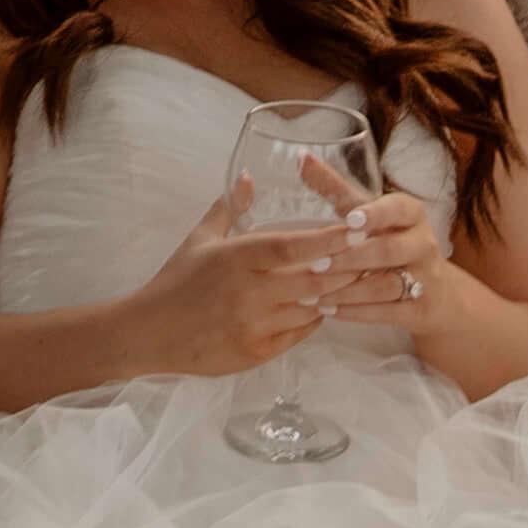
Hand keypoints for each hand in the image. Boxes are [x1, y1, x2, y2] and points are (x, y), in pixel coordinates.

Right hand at [117, 183, 354, 379]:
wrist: (149, 333)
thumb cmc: (175, 281)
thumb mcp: (200, 239)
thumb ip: (230, 206)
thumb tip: (250, 176)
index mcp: (237, 258)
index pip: (294, 245)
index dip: (331, 237)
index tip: (359, 227)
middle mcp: (249, 291)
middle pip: (314, 278)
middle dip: (349, 267)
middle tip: (377, 256)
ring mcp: (255, 324)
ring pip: (312, 307)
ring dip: (338, 294)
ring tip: (364, 281)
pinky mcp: (257, 351)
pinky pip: (300, 333)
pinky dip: (316, 318)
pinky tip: (326, 306)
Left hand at [317, 188, 449, 331]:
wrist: (436, 291)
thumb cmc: (389, 239)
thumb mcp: (367, 212)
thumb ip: (335, 187)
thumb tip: (300, 156)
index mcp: (410, 214)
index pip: (397, 208)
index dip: (375, 214)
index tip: (349, 220)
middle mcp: (423, 243)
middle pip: (389, 250)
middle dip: (353, 258)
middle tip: (317, 264)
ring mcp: (426, 278)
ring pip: (387, 285)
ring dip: (349, 291)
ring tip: (316, 296)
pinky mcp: (422, 309)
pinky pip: (389, 313)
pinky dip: (357, 313)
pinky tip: (329, 312)